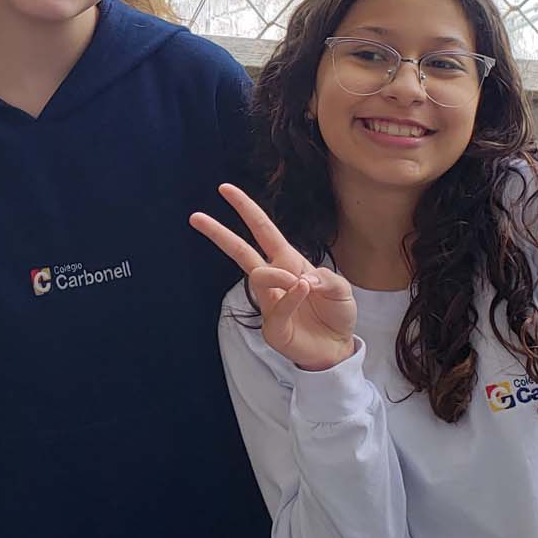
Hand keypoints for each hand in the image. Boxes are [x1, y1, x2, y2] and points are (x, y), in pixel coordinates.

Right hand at [191, 183, 357, 371]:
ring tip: (302, 284)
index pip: (262, 230)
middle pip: (240, 251)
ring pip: (258, 276)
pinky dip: (292, 297)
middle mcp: (275, 278)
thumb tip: (301, 277)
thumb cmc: (336, 313)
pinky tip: (304, 291)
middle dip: (219, 233)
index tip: (225, 189)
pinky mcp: (272, 326)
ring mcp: (269, 302)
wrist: (338, 348)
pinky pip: (276, 306)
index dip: (245, 209)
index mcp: (288, 261)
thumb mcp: (342, 289)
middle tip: (196, 217)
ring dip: (279, 274)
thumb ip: (327, 278)